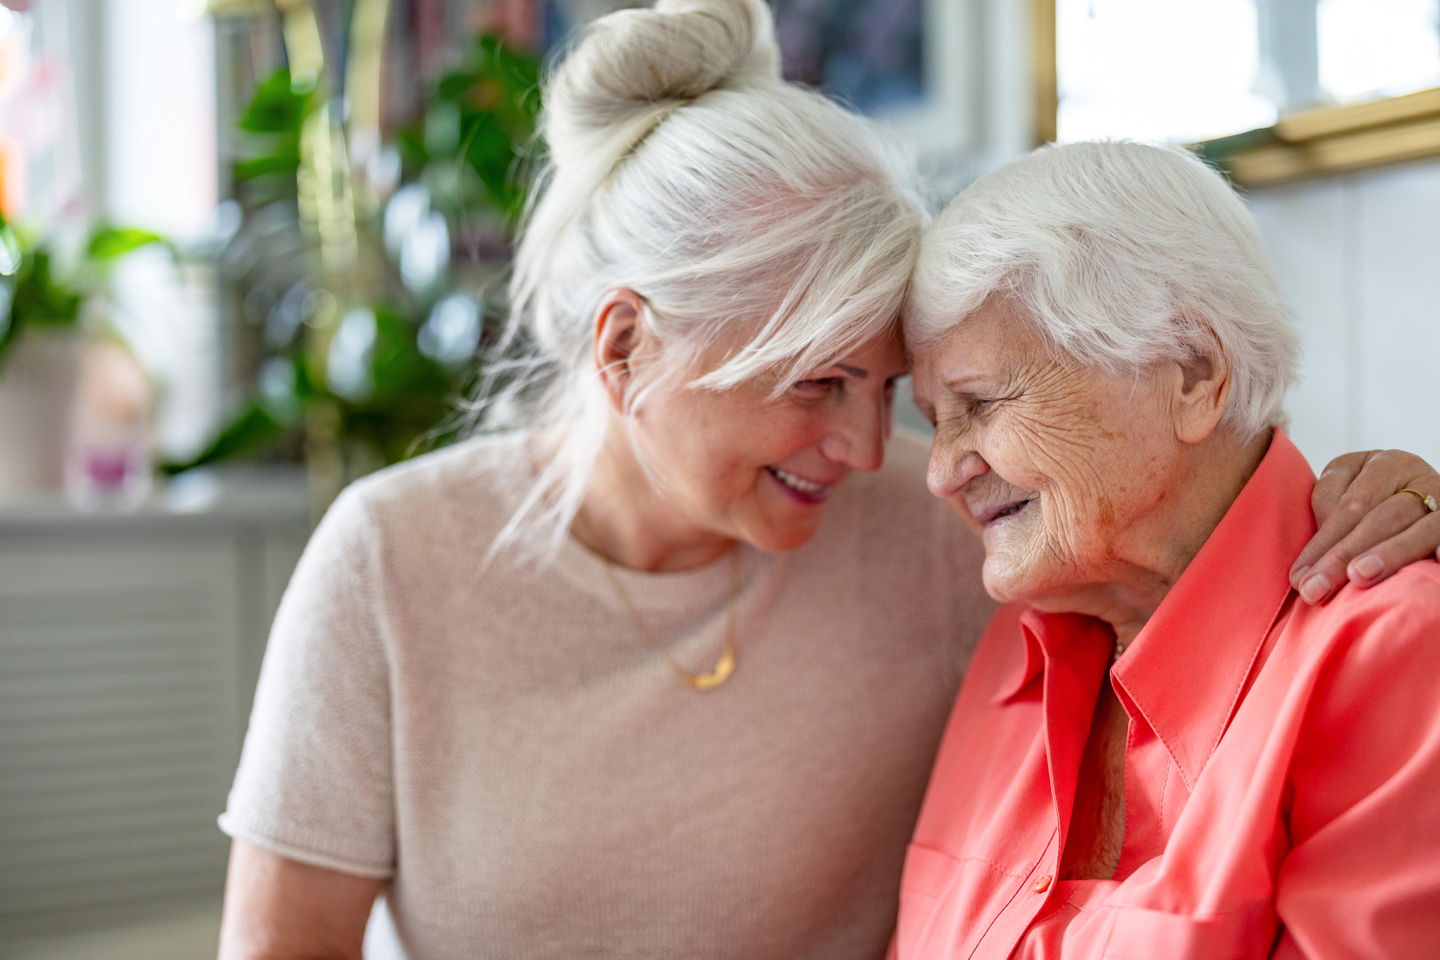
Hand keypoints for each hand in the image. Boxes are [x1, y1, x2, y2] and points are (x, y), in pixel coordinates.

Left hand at [1290, 449, 1439, 603]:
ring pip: (1419, 527)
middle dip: (1343, 555)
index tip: (1300, 578)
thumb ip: (1329, 511)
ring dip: (1390, 553)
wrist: (1416, 496)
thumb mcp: (1345, 491)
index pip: (1350, 504)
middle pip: (1380, 517)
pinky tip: (1438, 560)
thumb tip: (1313, 558)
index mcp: (1381, 463)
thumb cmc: (1368, 501)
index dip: (1323, 542)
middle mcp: (1415, 474)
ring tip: (1359, 576)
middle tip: (1317, 588)